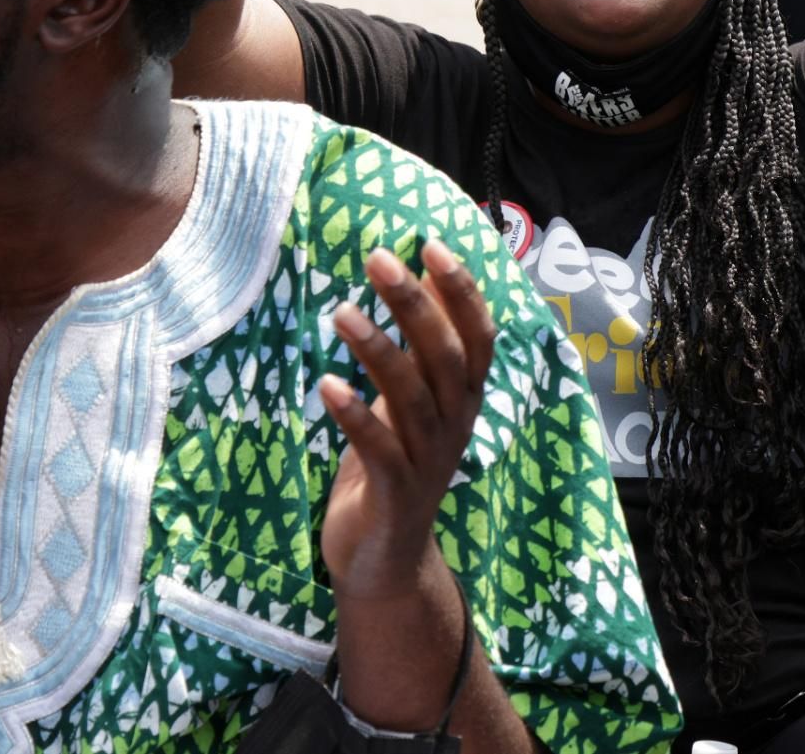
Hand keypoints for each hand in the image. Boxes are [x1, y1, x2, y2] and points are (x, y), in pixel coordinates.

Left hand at [318, 242, 497, 606]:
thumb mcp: (412, 399)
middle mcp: (456, 423)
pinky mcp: (395, 494)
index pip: (478, 335)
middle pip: (444, 355)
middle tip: (378, 258)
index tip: (432, 243)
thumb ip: (422, 345)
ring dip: (377, 350)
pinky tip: (326, 385)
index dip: (462, 290)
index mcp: (464, 397)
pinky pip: (379, 449)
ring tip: (340, 312)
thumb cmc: (394, 463)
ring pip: (410, 396)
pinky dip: (354, 416)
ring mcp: (429, 460)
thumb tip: (423, 271)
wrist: (385, 560)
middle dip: (414, 303)